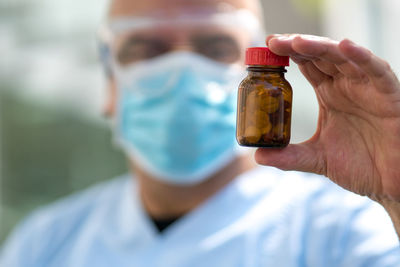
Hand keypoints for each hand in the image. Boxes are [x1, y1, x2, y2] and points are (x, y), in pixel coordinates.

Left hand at [255, 34, 399, 201]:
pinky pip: (377, 71)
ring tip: (297, 42)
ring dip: (321, 47)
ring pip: (344, 58)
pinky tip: (344, 46)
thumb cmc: (360, 166)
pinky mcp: (388, 95)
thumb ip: (289, 157)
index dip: (288, 54)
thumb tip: (257, 156)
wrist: (390, 183)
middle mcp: (346, 86)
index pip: (307, 66)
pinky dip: (362, 57)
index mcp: (329, 94)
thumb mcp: (316, 159)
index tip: (267, 46)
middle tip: (274, 42)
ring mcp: (367, 88)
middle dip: (297, 46)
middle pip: (321, 56)